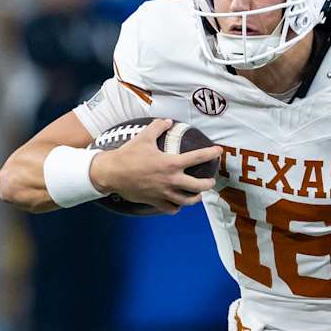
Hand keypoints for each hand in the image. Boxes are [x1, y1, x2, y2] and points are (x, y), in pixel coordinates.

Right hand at [94, 119, 220, 213]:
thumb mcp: (143, 137)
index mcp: (171, 163)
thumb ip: (158, 127)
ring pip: (188, 201)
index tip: (219, 151)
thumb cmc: (128, 155)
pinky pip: (172, 208)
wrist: (111, 173)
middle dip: (208, 184)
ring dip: (196, 198)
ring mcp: (164, 193)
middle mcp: (171, 180)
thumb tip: (167, 121)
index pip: (198, 158)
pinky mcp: (155, 201)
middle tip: (210, 181)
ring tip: (198, 195)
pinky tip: (178, 204)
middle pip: (199, 186)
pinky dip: (177, 207)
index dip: (211, 153)